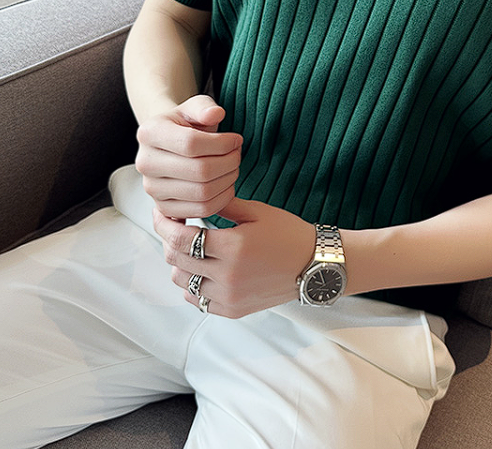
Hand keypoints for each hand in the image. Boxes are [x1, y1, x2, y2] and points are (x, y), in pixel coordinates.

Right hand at [135, 94, 242, 219]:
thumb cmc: (185, 124)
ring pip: (203, 193)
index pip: (191, 143)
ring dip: (228, 180)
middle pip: (200, 171)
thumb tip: (215, 113)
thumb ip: (204, 107)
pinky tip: (226, 184)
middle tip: (237, 154)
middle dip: (229, 162)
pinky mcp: (164, 208)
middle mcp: (145, 163)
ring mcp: (152, 189)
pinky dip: (222, 199)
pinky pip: (201, 210)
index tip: (236, 140)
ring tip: (233, 167)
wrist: (170, 143)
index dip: (222, 143)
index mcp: (149, 133)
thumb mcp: (194, 107)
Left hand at [153, 198, 315, 317]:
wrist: (315, 266)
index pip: (180, 238)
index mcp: (233, 247)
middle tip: (176, 227)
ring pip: (181, 282)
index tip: (162, 215)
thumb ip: (223, 204)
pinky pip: (196, 300)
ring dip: (179, 263)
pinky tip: (202, 269)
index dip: (164, 225)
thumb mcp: (258, 212)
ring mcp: (229, 296)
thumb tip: (195, 197)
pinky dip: (192, 284)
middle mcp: (227, 276)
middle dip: (169, 240)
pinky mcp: (232, 310)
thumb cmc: (289, 234)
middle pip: (175, 259)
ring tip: (191, 249)